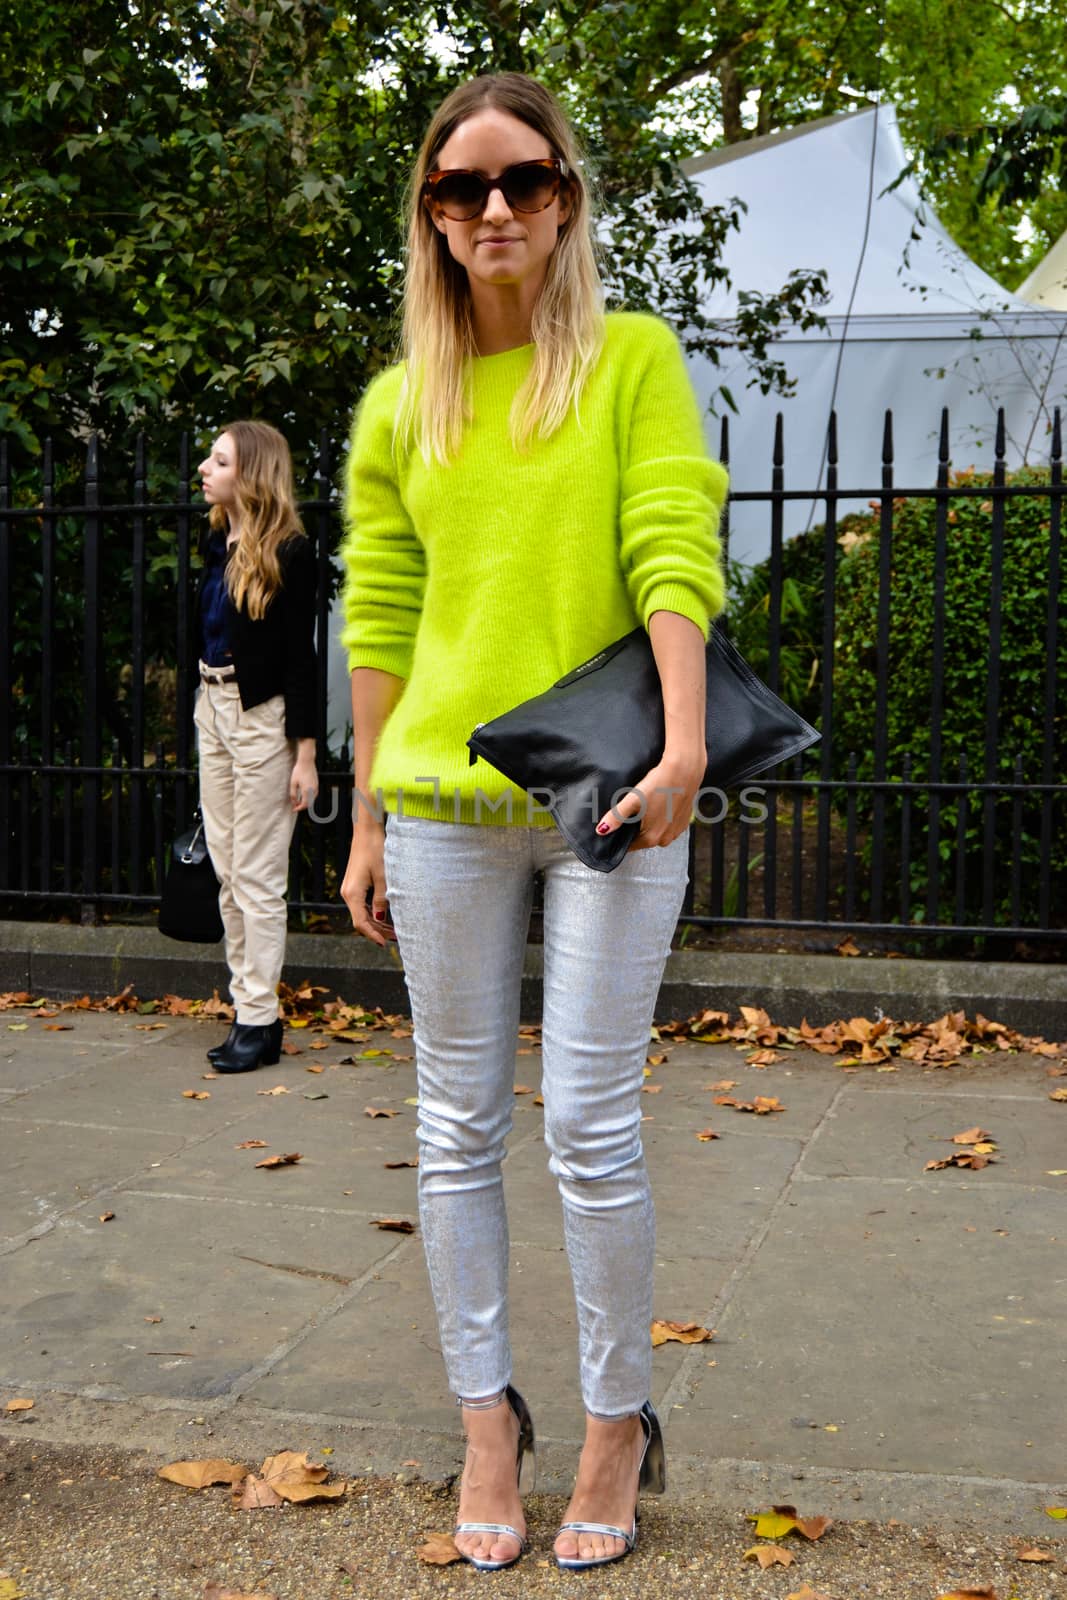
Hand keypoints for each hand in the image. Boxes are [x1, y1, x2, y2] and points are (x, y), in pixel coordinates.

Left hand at [289, 754, 318, 812]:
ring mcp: (316, 787)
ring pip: (312, 800)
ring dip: (306, 802)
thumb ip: (293, 794)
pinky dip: (309, 798)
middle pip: (309, 803)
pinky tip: (304, 796)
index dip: (298, 808)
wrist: (307, 762)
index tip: (294, 809)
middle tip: (295, 806)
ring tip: (299, 801)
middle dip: (302, 806)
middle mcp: (313, 790)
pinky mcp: (317, 784)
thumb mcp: (293, 783)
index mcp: (307, 790)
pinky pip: (314, 795)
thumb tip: (294, 802)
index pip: (304, 804)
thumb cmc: (299, 771)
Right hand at [341, 820, 395, 944]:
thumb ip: (381, 900)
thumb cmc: (375, 850)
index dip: (373, 935)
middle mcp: (348, 893)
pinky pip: (363, 904)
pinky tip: (386, 917)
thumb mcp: (382, 876)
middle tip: (396, 938)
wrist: (367, 831)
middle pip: (361, 920)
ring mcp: (350, 889)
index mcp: (352, 894)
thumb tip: (380, 919)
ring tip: (394, 931)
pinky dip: (374, 913)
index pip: (361, 923)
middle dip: (378, 931)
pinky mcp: (355, 884)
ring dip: (377, 923)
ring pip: (362, 913)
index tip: (385, 944)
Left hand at [595, 749, 704, 850]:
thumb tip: (602, 830)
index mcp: (651, 838)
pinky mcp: (684, 822)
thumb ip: (616, 817)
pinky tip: (660, 804)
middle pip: (643, 839)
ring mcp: (677, 831)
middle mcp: (666, 839)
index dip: (622, 836)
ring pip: (656, 832)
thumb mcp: (634, 800)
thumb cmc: (661, 785)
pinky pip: (668, 825)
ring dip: (650, 823)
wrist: (684, 771)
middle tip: (634, 810)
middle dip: (636, 828)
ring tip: (648, 805)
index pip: (630, 846)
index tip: (619, 824)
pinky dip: (662, 818)